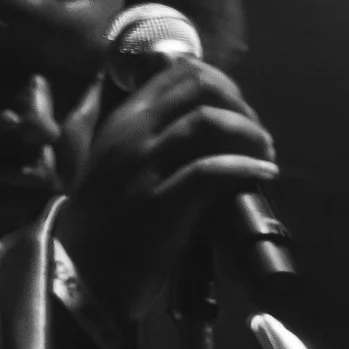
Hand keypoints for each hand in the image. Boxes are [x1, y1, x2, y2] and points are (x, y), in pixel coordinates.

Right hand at [56, 55, 277, 324]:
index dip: (222, 85)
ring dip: (248, 133)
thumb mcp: (118, 163)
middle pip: (199, 88)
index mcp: (124, 120)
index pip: (179, 73)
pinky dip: (245, 168)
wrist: (82, 275)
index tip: (240, 111)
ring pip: (206, 122)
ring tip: (266, 152)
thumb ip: (149, 135)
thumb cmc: (105, 221)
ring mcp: (143, 167)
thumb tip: (201, 119)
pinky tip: (263, 173)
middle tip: (257, 133)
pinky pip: (210, 170)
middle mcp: (132, 134)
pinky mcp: (159, 203)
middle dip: (240, 104)